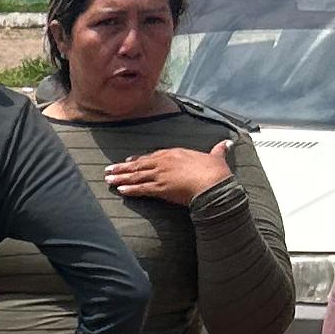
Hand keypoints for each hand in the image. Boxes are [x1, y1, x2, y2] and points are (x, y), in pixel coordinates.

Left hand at [103, 139, 234, 205]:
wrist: (213, 183)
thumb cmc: (216, 171)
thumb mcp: (217, 157)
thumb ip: (218, 150)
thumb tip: (227, 143)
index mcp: (175, 153)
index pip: (153, 155)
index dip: (140, 159)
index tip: (129, 160)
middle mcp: (164, 162)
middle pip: (139, 164)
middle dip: (123, 168)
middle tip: (108, 170)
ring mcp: (161, 175)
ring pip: (136, 176)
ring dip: (121, 178)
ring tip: (108, 180)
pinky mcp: (160, 189)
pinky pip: (142, 189)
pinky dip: (130, 189)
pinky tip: (121, 190)